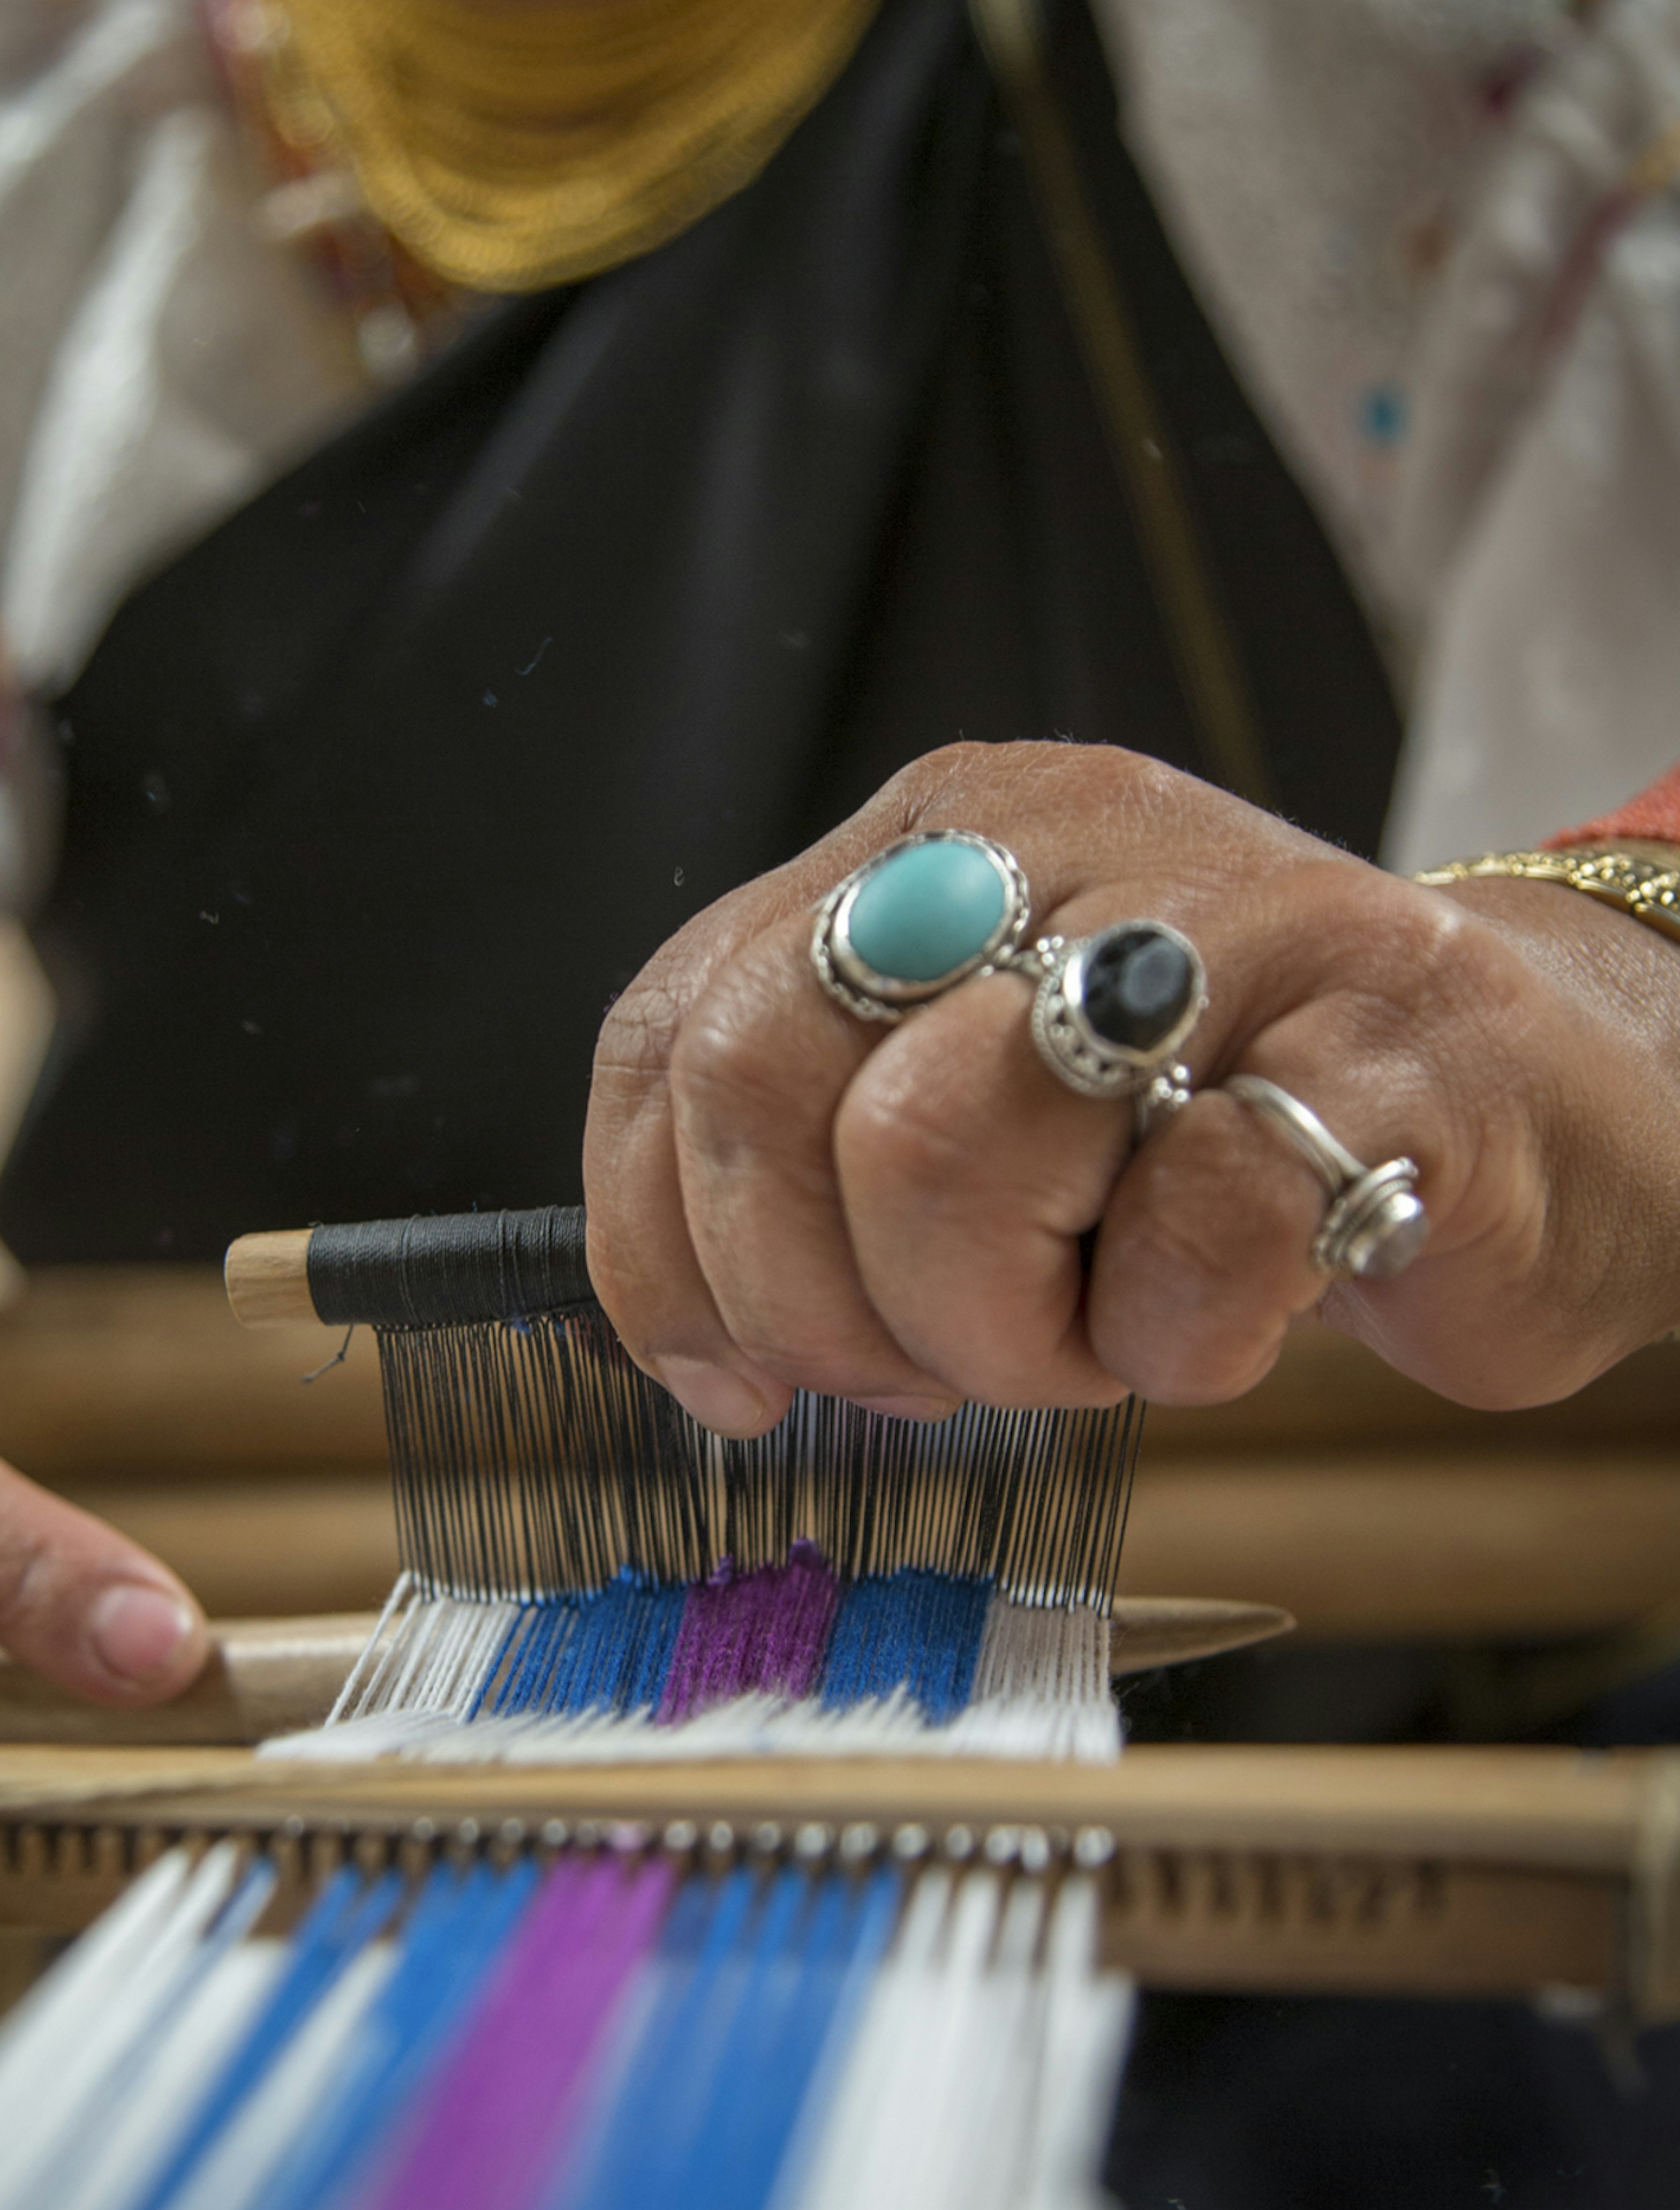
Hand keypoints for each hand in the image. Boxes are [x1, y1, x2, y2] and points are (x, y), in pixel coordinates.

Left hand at [584, 743, 1679, 1429]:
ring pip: (933, 1143)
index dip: (659, 1235)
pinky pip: (1179, 1231)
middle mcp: (1061, 844)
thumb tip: (687, 1328)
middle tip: (931, 1364)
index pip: (679, 1021)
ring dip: (995, 1328)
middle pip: (768, 1074)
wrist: (1551, 1122)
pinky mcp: (1377, 1046)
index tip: (722, 1372)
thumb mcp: (991, 1113)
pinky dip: (1177, 1342)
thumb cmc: (1241, 1143)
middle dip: (816, 1295)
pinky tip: (1224, 1317)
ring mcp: (1228, 927)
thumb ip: (826, 1156)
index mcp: (940, 837)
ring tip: (1092, 1333)